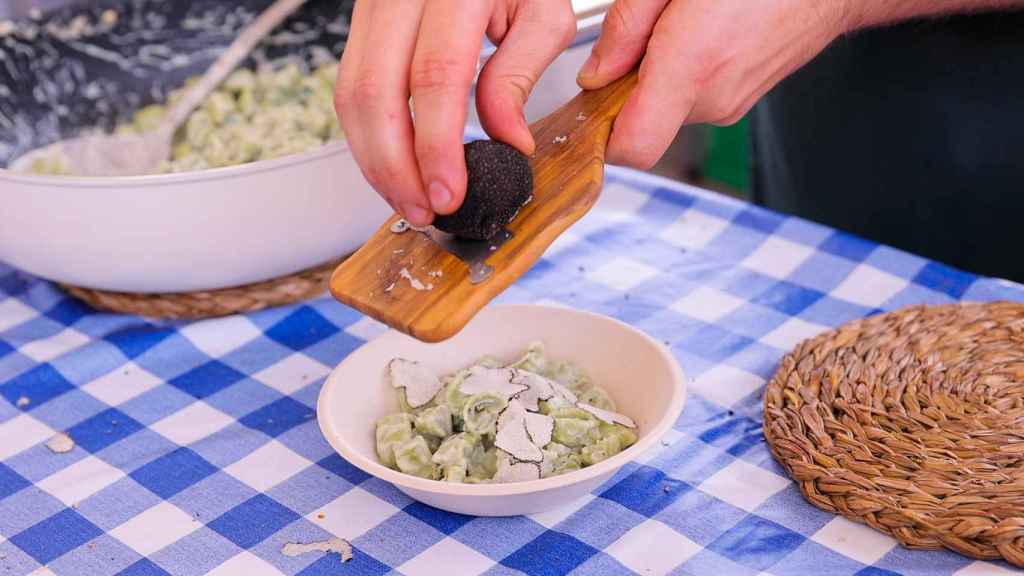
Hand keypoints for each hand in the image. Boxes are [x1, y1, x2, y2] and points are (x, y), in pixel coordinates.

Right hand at [334, 0, 576, 226]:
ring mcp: (373, 4)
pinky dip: (368, 135)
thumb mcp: (542, 12)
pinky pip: (349, 85)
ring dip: (375, 159)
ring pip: (351, 93)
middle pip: (375, 92)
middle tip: (424, 210)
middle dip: (395, 167)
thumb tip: (508, 142)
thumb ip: (519, 76)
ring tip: (410, 199)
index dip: (436, 146)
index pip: (435, 76)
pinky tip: (394, 165)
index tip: (449, 192)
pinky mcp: (362, 22)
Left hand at [577, 0, 847, 168]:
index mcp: (691, 65)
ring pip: (666, 110)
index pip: (632, 146)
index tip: (588, 109)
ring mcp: (731, 104)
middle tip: (642, 36)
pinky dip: (684, 75)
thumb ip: (626, 27)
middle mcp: (713, 97)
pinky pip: (694, 98)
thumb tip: (594, 74)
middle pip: (641, 124)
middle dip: (626, 88)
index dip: (600, 138)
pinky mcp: (741, 99)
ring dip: (656, 78)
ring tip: (679, 25)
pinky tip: (701, 32)